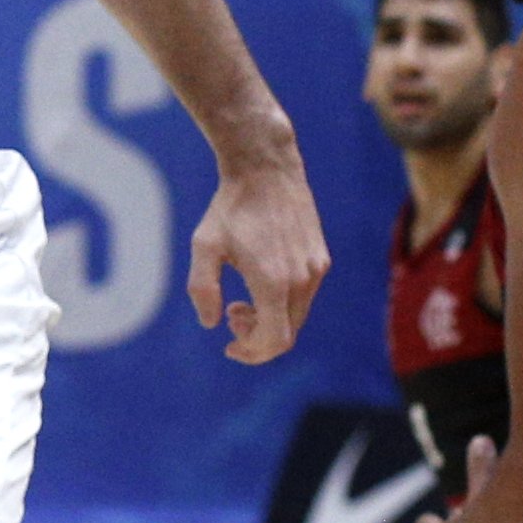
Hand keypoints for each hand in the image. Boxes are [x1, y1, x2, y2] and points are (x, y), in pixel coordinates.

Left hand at [189, 149, 329, 363]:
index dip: (252, 353)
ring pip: (297, 316)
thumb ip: (202, 288)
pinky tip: (261, 280)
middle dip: (257, 336)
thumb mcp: (204, 246)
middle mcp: (301, 279)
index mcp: (274, 282)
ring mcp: (315, 269)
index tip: (229, 346)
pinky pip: (304, 296)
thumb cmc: (230, 208)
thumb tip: (212, 323)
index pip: (274, 341)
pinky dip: (283, 303)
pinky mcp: (320, 258)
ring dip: (269, 320)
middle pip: (287, 334)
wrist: (266, 169)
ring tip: (242, 300)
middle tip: (231, 314)